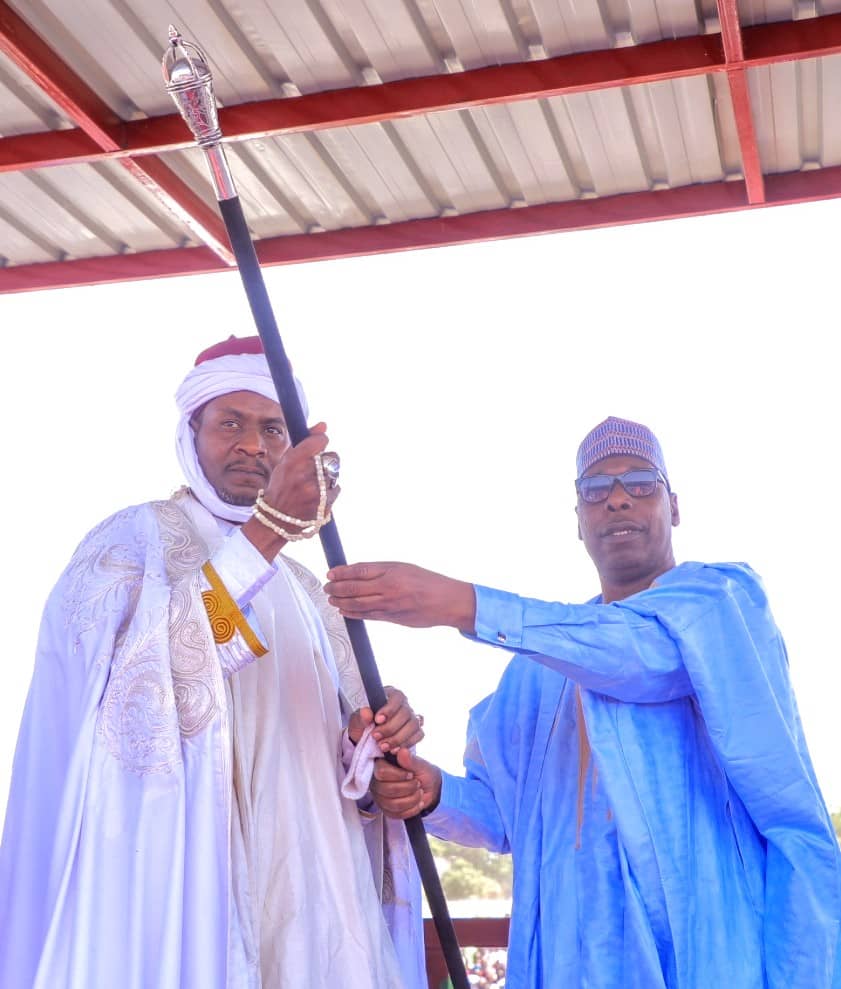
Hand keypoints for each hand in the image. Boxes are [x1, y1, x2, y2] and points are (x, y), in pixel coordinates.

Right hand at [243, 423, 339, 559]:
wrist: (277, 520)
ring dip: (328, 477)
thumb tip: (324, 425)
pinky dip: (329, 491)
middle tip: (315, 469)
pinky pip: (336, 488)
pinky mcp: (325, 504)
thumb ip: (305, 442)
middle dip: (326, 461)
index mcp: (293, 461)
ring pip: (335, 473)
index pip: (320, 441)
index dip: (321, 442)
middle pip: (332, 457)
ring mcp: (316, 491)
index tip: (318, 447)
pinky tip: (316, 496)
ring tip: (313, 485)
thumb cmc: (281, 487)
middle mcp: (305, 475)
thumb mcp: (286, 462)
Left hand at [325, 562, 475, 632]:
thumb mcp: (404, 567)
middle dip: (337, 588)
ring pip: (358, 603)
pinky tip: (344, 610)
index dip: (342, 572)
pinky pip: (367, 615)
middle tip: (327, 587)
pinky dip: (353, 613)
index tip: (330, 572)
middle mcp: (389, 587)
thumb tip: (356, 572)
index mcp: (392, 571)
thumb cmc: (427, 581)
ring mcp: (390, 604)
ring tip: (331, 599)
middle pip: (355, 588)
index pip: (360, 570)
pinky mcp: (392, 618)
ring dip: (341, 601)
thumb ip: (381, 570)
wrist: (446, 601)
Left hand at [347, 686, 423, 752]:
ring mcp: (412, 717)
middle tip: (376, 737)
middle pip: (406, 713)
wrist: (366, 740)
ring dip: (398, 738)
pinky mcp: (416, 731)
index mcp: (391, 695)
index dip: (389, 709)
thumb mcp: (357, 720)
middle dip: (390, 728)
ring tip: (383, 746)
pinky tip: (394, 750)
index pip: (397, 697)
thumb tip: (366, 712)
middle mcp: (404, 705)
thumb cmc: (363, 725)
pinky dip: (407, 743)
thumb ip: (361, 716)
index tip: (377, 720)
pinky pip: (419, 735)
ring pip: (414, 725)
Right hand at [370, 748, 441, 818]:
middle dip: (408, 788)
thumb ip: (410, 760)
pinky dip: (411, 809)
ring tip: (419, 792)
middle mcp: (377, 782)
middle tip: (418, 783)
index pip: (381, 772)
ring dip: (412, 799)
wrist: (428, 787)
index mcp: (382, 766)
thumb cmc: (421, 772)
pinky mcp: (386, 810)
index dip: (398, 775)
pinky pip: (397, 814)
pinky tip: (418, 802)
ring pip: (393, 804)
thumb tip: (401, 751)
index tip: (411, 774)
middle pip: (387, 789)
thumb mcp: (419, 764)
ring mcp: (380, 797)